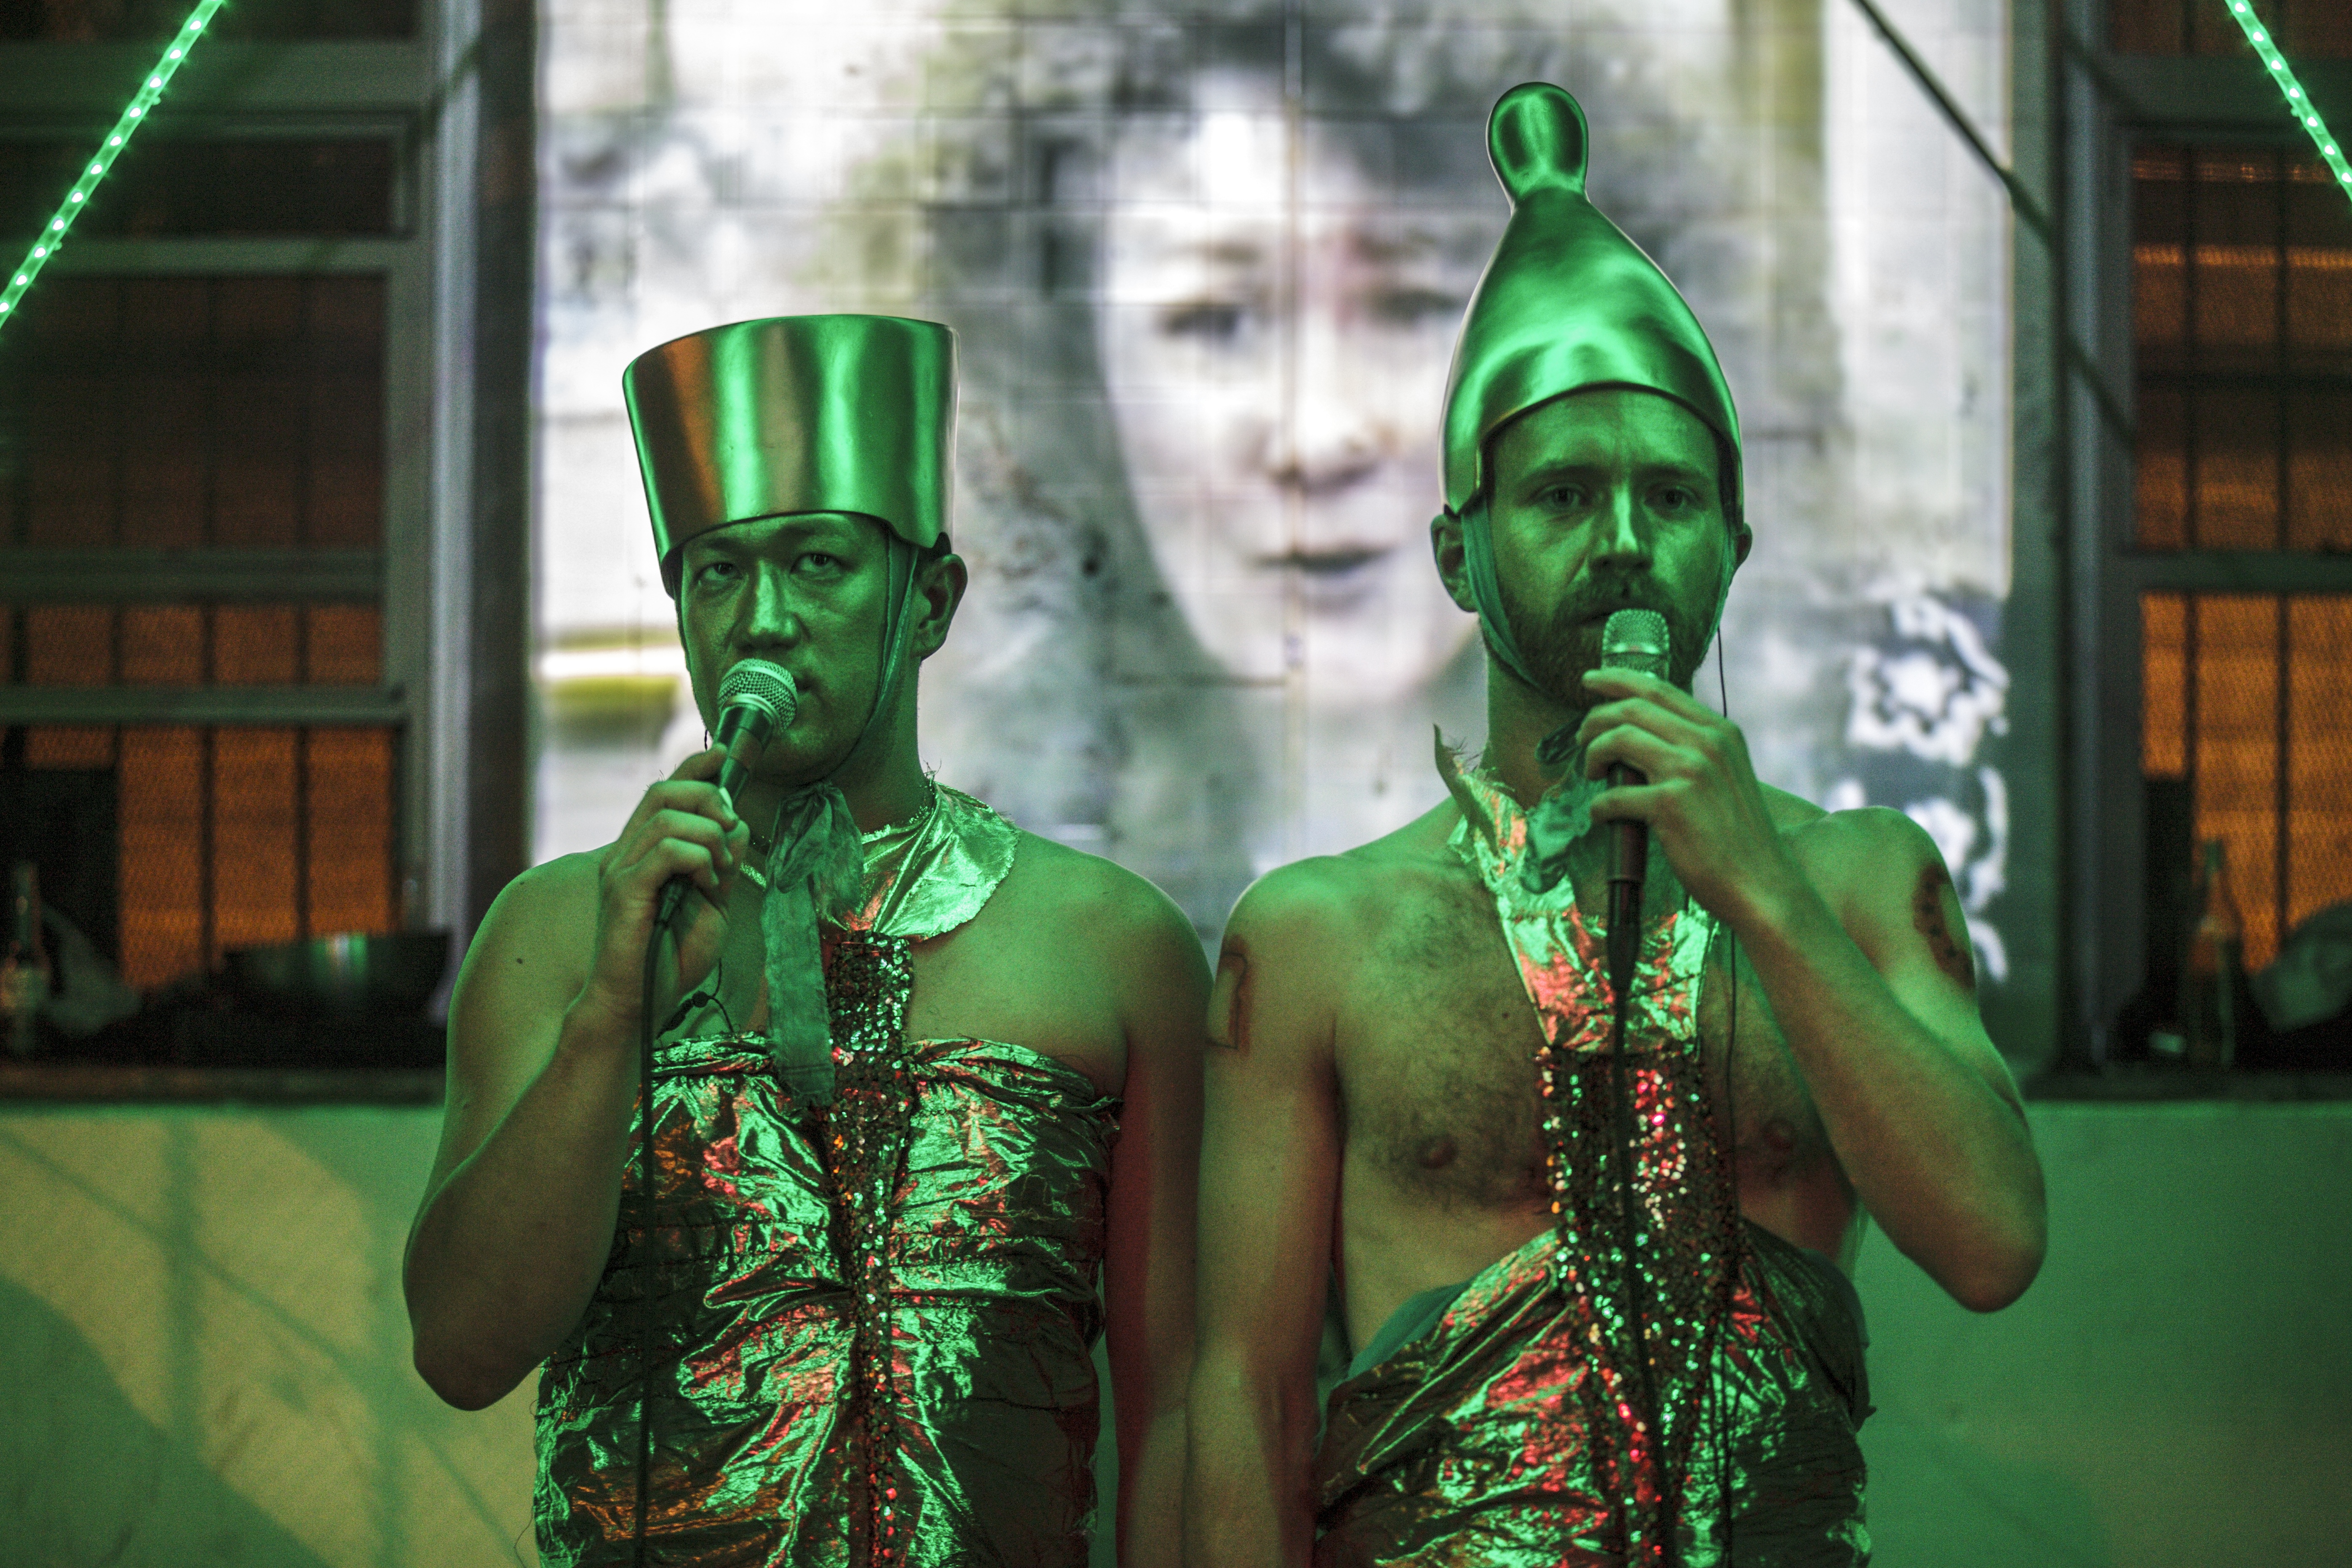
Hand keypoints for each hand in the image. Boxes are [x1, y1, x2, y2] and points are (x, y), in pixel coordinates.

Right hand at [578, 748, 751, 1032]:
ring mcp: (620, 870)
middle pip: (664, 791)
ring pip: (669, 818)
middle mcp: (625, 853)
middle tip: (729, 835)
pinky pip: (666, 850)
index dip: (696, 767)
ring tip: (719, 874)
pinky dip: (698, 859)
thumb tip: (738, 821)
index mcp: (643, 851)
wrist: (639, 1005)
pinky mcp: (624, 891)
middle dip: (709, 800)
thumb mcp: (712, 903)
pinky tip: (707, 885)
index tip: (726, 758)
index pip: (664, 789)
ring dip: (709, 838)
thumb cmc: (671, 959)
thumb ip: (723, 863)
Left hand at [1575, 668, 1804, 929]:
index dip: (1618, 680)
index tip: (1591, 680)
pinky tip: (1602, 816)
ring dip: (1592, 754)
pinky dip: (1600, 806)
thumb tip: (1645, 739)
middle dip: (1594, 719)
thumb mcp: (1727, 777)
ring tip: (1590, 774)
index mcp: (1721, 732)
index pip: (1660, 688)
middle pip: (1631, 708)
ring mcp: (1689, 771)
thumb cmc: (1739, 839)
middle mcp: (1707, 742)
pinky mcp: (1670, 805)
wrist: (1761, 884)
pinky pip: (1614, 794)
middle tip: (1579, 739)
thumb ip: (1696, 752)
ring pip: (1617, 738)